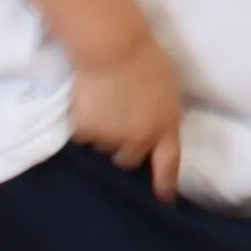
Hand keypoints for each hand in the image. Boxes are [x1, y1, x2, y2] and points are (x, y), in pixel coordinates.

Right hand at [70, 40, 186, 197]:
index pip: (169, 164)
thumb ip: (161, 112)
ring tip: (101, 103)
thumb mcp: (166, 87)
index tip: (163, 202)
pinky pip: (82, 136)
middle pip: (127, 160)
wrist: (113, 48)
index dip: (165, 185)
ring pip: (102, 148)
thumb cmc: (143, 58)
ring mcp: (113, 138)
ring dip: (101, 134)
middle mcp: (141, 139)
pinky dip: (82, 124)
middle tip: (115, 120)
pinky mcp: (88, 133)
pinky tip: (86, 102)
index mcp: (166, 125)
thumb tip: (152, 126)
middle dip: (121, 147)